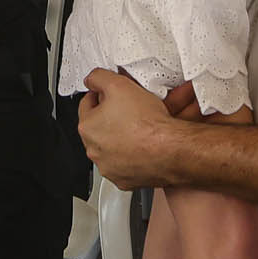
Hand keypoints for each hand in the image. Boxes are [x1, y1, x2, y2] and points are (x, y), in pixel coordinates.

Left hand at [77, 68, 190, 190]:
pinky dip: (132, 156)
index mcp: (88, 127)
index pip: (87, 104)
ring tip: (139, 127)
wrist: (170, 151)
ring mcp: (109, 167)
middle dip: (112, 116)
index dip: (101, 95)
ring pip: (112, 147)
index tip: (111, 94)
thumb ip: (99, 78)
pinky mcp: (125, 180)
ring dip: (121, 137)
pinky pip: (126, 164)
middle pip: (99, 126)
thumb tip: (92, 79)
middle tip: (129, 109)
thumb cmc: (147, 124)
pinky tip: (144, 146)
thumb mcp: (119, 85)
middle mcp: (94, 150)